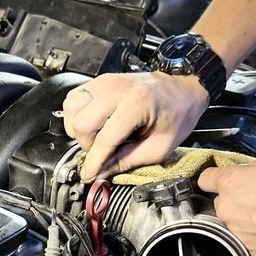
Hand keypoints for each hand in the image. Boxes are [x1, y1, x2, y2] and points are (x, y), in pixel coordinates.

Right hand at [62, 72, 208, 181]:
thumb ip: (128, 160)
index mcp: (137, 104)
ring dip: (78, 129)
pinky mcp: (100, 80)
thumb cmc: (177, 114)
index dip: (94, 162)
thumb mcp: (159, 147)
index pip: (105, 139)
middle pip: (82, 123)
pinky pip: (73, 98)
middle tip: (100, 151)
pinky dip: (75, 114)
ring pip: (72, 109)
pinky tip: (90, 123)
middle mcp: (118, 89)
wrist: (183, 87)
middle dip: (86, 144)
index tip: (89, 175)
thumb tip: (102, 172)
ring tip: (94, 136)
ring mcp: (106, 82)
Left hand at [197, 150, 255, 255]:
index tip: (222, 180)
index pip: (206, 179)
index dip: (215, 178)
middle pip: (224, 203)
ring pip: (238, 223)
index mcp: (233, 183)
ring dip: (252, 219)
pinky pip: (253, 241)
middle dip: (240, 199)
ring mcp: (241, 234)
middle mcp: (231, 210)